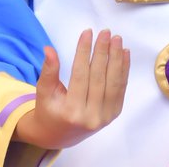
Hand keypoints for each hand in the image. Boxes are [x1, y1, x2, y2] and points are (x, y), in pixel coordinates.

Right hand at [12, 29, 130, 149]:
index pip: (80, 75)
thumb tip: (49, 49)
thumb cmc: (49, 110)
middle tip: (106, 32)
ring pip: (113, 83)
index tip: (87, 33)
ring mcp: (105, 117)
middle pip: (99, 78)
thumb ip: (48, 71)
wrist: (59, 135)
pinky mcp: (114, 114)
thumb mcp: (44, 92)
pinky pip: (121, 89)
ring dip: (117, 58)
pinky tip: (124, 53)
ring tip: (117, 39)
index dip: (84, 52)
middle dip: (103, 52)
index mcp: (71, 112)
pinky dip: (124, 70)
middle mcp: (91, 117)